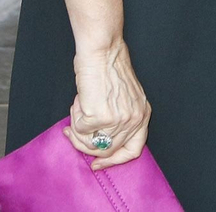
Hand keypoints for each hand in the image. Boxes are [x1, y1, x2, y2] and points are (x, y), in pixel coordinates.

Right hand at [66, 41, 149, 168]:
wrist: (102, 52)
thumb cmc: (109, 68)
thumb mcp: (125, 97)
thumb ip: (119, 118)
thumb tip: (98, 140)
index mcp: (142, 114)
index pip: (133, 150)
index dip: (114, 161)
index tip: (97, 164)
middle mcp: (134, 120)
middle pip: (107, 150)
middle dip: (85, 144)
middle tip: (73, 132)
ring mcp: (118, 120)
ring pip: (89, 143)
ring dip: (78, 128)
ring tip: (80, 107)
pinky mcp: (100, 117)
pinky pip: (79, 129)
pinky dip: (75, 116)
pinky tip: (80, 100)